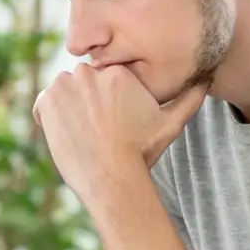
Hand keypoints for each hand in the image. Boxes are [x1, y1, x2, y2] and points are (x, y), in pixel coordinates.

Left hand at [33, 63, 206, 196]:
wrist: (112, 176)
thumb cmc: (141, 152)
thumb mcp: (170, 124)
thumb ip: (188, 99)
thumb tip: (206, 80)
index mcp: (118, 72)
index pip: (105, 77)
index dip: (106, 101)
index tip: (110, 121)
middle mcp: (91, 72)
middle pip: (83, 81)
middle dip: (87, 100)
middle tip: (96, 129)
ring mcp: (66, 85)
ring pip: (63, 90)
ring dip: (68, 107)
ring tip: (83, 134)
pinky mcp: (48, 101)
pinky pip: (43, 104)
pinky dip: (49, 119)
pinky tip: (67, 137)